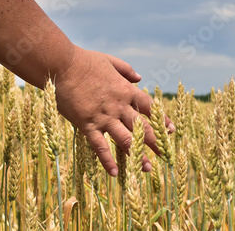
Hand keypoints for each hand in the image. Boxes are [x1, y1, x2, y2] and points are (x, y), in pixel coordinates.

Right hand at [54, 45, 173, 175]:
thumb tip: (140, 78)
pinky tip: (114, 173)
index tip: (170, 131)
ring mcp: (104, 116)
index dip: (161, 120)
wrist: (64, 65)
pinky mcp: (87, 124)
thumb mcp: (111, 61)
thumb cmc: (86, 61)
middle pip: (142, 127)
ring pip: (125, 139)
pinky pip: (100, 146)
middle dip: (155, 142)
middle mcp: (119, 106)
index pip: (149, 108)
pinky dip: (107, 160)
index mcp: (127, 90)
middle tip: (165, 155)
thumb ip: (127, 70)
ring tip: (146, 169)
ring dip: (137, 155)